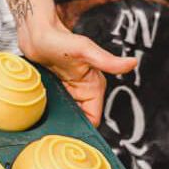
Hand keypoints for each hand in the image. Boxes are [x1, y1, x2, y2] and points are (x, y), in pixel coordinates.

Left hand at [19, 19, 137, 125]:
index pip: (93, 119)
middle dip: (68, 126)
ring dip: (58, 121)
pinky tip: (41, 115)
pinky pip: (56, 108)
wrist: (36, 33)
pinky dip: (50, 113)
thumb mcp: (84, 50)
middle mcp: (83, 91)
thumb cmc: (59, 38)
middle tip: (53, 130)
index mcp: (93, 86)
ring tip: (45, 124)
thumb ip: (107, 60)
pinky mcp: (56, 90)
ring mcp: (69, 92)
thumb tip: (132, 64)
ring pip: (67, 116)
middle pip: (79, 120)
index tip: (68, 134)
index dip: (84, 128)